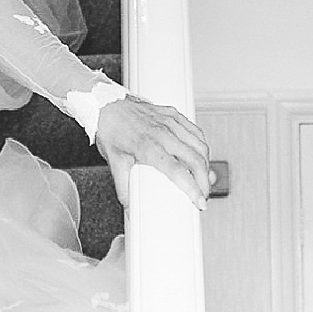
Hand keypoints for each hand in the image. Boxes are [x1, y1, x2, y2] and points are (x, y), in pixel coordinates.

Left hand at [94, 95, 212, 208]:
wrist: (106, 105)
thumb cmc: (111, 130)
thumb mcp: (114, 161)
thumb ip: (123, 187)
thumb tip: (129, 206)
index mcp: (148, 146)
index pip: (178, 171)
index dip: (193, 189)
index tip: (199, 202)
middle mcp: (163, 133)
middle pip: (195, 160)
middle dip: (205, 182)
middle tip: (203, 195)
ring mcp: (170, 122)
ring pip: (200, 145)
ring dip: (206, 164)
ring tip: (204, 178)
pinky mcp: (173, 114)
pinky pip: (195, 131)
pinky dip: (202, 146)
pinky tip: (201, 156)